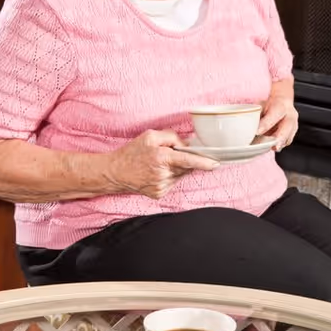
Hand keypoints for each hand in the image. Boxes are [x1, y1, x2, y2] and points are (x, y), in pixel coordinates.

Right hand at [104, 130, 218, 198]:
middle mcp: (163, 174)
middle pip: (186, 167)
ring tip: (158, 164)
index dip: (204, 162)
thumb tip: (186, 144)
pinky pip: (173, 183)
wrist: (115, 173)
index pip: (188, 161)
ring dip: (176, 168)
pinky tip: (156, 173)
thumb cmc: (132, 152)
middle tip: (169, 155)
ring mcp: (161, 186)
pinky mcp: (159, 194)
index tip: (216, 164)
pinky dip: (169, 176)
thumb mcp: (150, 136)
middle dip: (184, 160)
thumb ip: (171, 137)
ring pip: (180, 175)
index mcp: (162, 158)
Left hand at [256, 79, 298, 151]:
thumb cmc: (269, 105)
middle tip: (273, 146)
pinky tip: (272, 146)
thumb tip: (244, 125)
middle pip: (287, 127)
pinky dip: (280, 144)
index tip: (257, 132)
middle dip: (280, 137)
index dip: (266, 124)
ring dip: (280, 143)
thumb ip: (256, 114)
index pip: (274, 114)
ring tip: (271, 148)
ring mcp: (294, 124)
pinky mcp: (293, 132)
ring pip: (289, 135)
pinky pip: (287, 140)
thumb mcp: (261, 105)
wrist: (282, 103)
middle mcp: (290, 115)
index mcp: (281, 105)